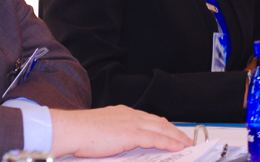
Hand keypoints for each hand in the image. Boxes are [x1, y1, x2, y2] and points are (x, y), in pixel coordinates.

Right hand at [49, 105, 191, 157]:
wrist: (72, 129)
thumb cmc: (80, 132)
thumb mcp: (102, 128)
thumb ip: (115, 133)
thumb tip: (120, 141)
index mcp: (121, 113)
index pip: (148, 118)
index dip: (162, 125)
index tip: (170, 130)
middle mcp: (129, 114)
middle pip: (158, 121)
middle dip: (173, 130)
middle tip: (184, 138)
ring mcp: (131, 123)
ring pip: (161, 128)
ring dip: (176, 136)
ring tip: (186, 143)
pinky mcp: (131, 134)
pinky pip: (156, 138)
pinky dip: (169, 142)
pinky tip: (178, 147)